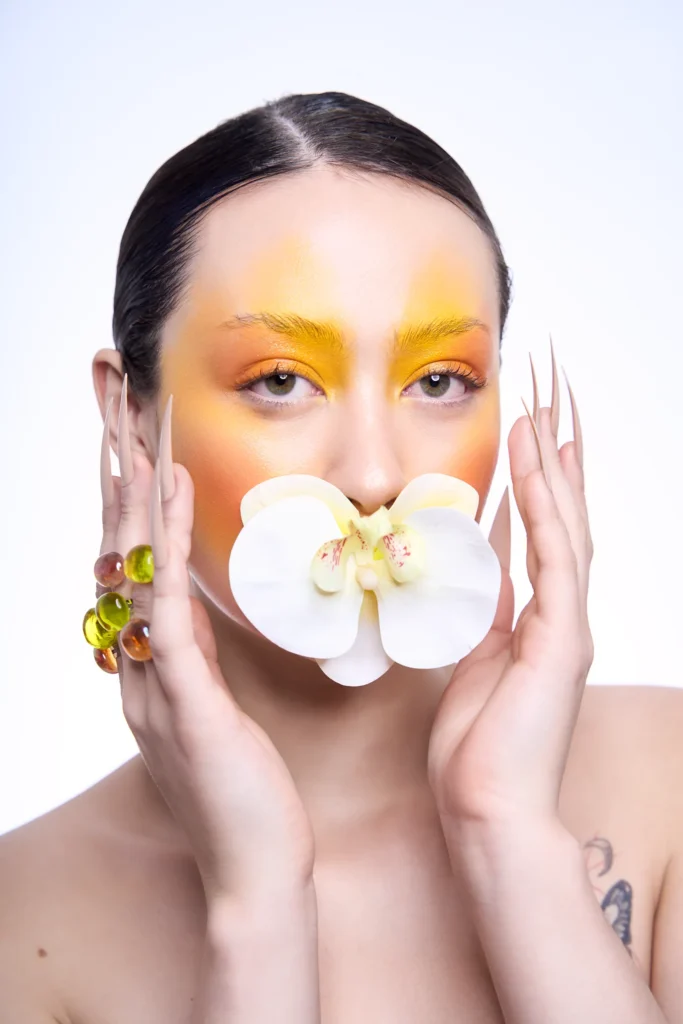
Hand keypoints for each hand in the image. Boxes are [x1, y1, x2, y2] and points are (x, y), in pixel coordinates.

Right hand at [98, 382, 313, 904]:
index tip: (132, 441)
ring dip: (130, 492)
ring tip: (132, 427)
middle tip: (111, 407)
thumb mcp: (214, 712)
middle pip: (116, 554)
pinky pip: (168, 608)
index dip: (128, 502)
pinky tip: (169, 492)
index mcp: (149, 667)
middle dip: (115, 478)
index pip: (131, 568)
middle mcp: (135, 667)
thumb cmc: (244, 794)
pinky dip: (163, 543)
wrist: (253, 873)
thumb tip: (190, 614)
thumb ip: (194, 661)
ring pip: (131, 568)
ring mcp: (152, 683)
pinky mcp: (183, 700)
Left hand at [428, 343, 593, 829]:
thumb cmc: (474, 748)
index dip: (537, 470)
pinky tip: (538, 458)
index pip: (540, 525)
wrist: (488, 811)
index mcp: (536, 614)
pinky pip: (556, 555)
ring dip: (557, 457)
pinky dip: (547, 503)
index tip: (530, 421)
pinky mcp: (564, 639)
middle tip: (552, 384)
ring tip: (549, 399)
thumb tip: (465, 560)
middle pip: (563, 509)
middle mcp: (560, 610)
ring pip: (567, 520)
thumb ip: (475, 607)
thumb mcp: (466, 658)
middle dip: (557, 445)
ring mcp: (568, 623)